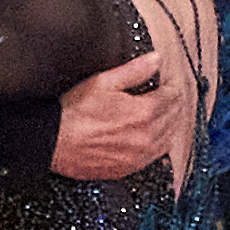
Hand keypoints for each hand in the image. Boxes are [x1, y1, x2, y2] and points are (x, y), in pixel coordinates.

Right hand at [51, 53, 182, 180]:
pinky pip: (156, 157)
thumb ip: (134, 71)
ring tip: (168, 113)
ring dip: (172, 124)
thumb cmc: (74, 113)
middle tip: (172, 94)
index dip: (173, 85)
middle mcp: (146, 137)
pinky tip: (157, 136)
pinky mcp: (129, 168)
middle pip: (174, 118)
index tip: (170, 80)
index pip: (172, 97)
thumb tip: (155, 60)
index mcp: (143, 113)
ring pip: (169, 139)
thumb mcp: (103, 82)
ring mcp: (139, 156)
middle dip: (175, 103)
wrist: (53, 143)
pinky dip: (161, 144)